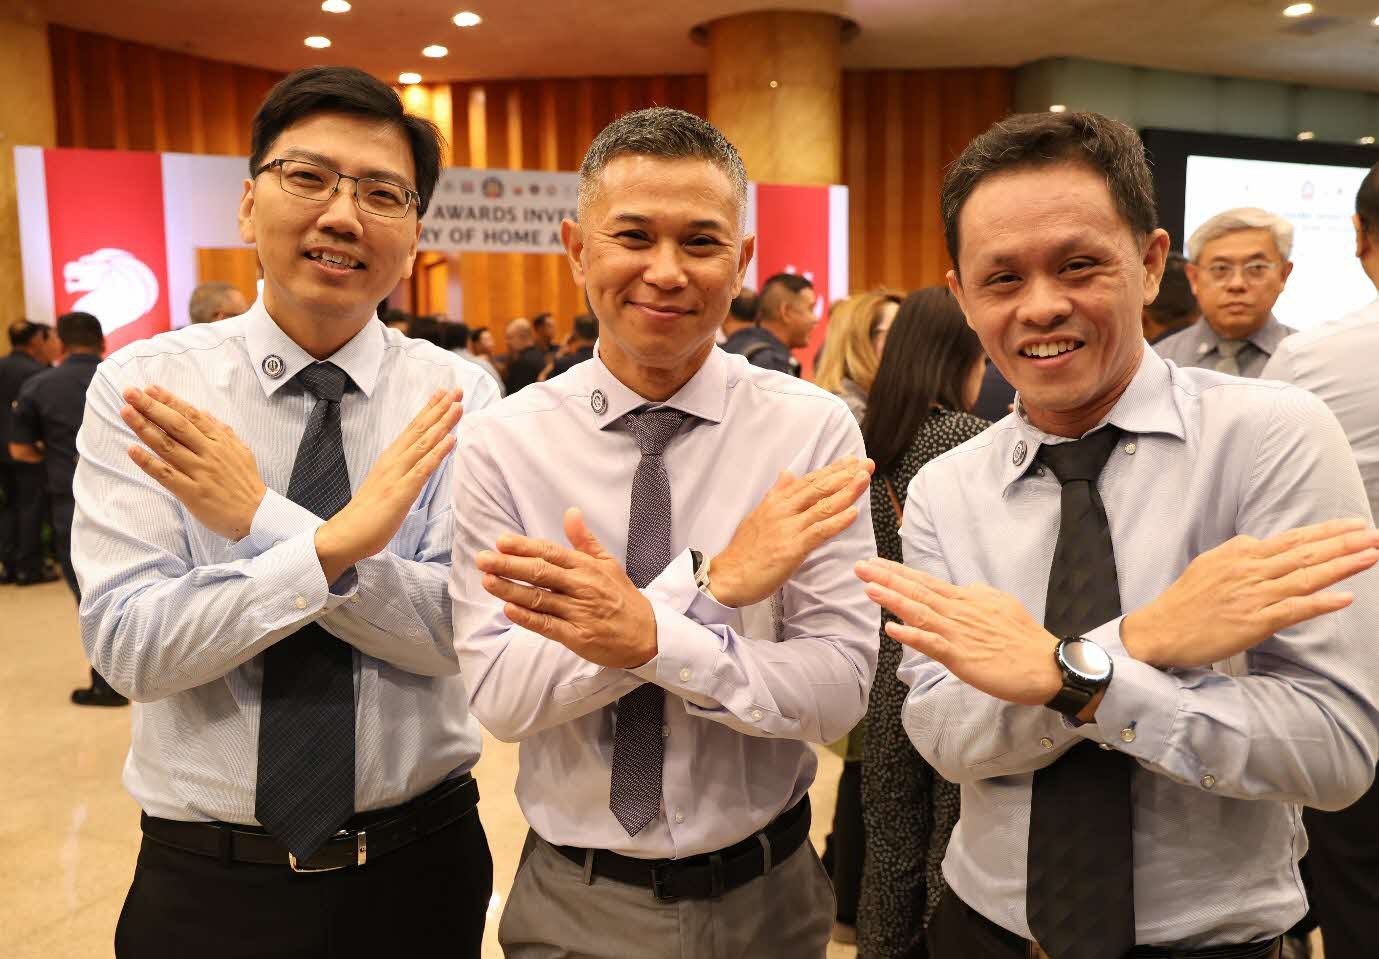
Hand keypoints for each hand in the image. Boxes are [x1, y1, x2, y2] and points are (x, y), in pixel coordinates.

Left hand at [121, 385, 265, 539]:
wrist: (257, 514)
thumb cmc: (246, 483)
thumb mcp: (241, 451)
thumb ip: (223, 431)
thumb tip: (205, 413)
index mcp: (220, 441)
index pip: (191, 415)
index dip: (169, 400)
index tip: (150, 389)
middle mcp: (209, 453)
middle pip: (176, 425)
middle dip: (151, 407)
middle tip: (130, 393)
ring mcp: (200, 472)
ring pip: (168, 446)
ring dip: (145, 427)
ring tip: (127, 412)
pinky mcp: (192, 493)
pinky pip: (166, 475)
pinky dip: (148, 462)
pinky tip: (132, 450)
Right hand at [313, 388, 462, 581]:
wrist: (346, 534)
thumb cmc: (367, 514)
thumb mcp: (388, 485)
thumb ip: (402, 472)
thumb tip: (419, 463)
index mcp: (390, 458)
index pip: (413, 428)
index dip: (429, 410)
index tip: (444, 393)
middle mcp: (393, 461)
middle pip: (419, 429)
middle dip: (440, 408)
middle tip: (457, 390)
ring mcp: (396, 475)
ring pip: (423, 443)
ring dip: (443, 424)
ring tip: (458, 406)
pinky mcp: (401, 492)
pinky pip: (423, 469)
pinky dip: (438, 453)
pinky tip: (451, 440)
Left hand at [475, 508, 657, 667]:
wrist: (647, 634)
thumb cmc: (622, 597)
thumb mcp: (608, 563)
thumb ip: (584, 540)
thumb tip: (571, 511)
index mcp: (586, 567)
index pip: (550, 552)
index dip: (524, 546)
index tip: (501, 541)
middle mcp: (581, 586)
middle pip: (540, 572)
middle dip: (509, 565)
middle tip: (483, 559)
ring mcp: (579, 612)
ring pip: (539, 599)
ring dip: (511, 590)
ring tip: (487, 580)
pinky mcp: (577, 636)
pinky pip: (548, 625)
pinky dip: (527, 618)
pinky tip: (508, 610)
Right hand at [710, 456, 873, 607]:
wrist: (727, 576)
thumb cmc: (743, 551)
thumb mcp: (758, 515)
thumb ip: (776, 494)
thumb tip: (787, 473)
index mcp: (775, 502)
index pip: (809, 481)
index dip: (832, 470)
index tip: (851, 460)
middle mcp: (782, 511)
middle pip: (818, 488)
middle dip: (845, 475)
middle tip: (866, 464)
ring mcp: (787, 529)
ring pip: (822, 506)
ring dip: (846, 492)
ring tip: (864, 479)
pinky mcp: (791, 549)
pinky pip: (819, 532)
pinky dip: (837, 521)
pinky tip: (853, 512)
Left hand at [856, 559, 1063, 705]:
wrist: (1045, 664)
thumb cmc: (1024, 637)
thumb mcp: (1002, 603)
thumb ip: (980, 595)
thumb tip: (967, 588)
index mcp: (966, 599)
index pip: (925, 582)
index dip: (898, 572)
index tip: (875, 563)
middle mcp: (958, 612)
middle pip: (917, 591)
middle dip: (886, 578)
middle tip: (859, 566)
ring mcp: (958, 633)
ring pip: (919, 612)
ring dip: (892, 600)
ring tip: (868, 588)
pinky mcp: (961, 656)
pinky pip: (932, 644)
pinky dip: (911, 635)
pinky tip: (892, 629)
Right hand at [1122, 518, 1378, 668]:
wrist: (1158, 629)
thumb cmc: (1183, 601)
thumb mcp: (1209, 564)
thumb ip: (1237, 553)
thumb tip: (1259, 543)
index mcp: (1239, 554)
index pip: (1293, 539)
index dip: (1327, 532)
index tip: (1355, 524)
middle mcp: (1249, 570)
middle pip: (1305, 552)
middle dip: (1344, 542)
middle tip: (1374, 533)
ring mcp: (1252, 595)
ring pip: (1305, 577)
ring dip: (1341, 565)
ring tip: (1371, 555)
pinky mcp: (1252, 622)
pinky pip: (1293, 610)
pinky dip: (1320, 603)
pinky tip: (1344, 598)